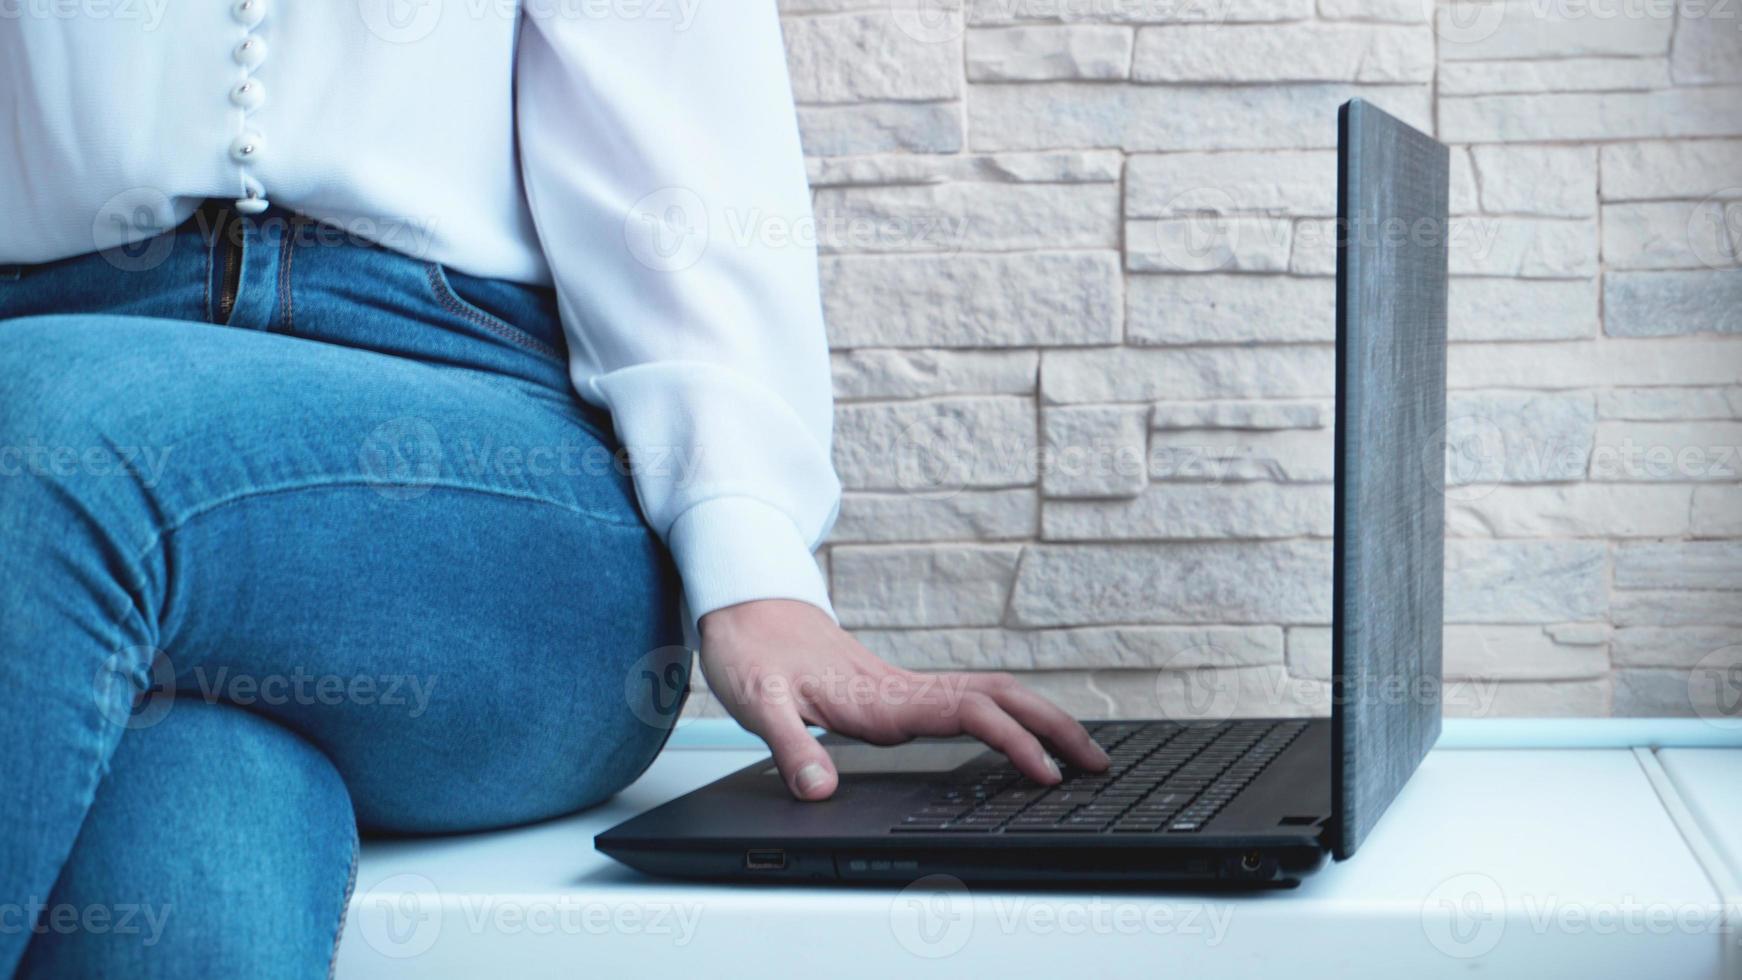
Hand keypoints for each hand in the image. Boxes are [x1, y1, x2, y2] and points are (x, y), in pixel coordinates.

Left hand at [697, 599, 1109, 800]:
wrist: (746, 610)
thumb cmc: (753, 653)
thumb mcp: (759, 703)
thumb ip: (789, 745)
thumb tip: (818, 790)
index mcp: (884, 698)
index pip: (970, 714)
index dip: (1013, 742)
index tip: (1046, 774)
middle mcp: (906, 692)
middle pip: (1002, 700)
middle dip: (1055, 728)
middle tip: (1100, 764)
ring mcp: (908, 691)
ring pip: (994, 697)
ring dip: (1042, 720)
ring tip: (1082, 754)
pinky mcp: (901, 694)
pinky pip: (972, 702)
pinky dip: (1012, 717)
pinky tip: (1024, 739)